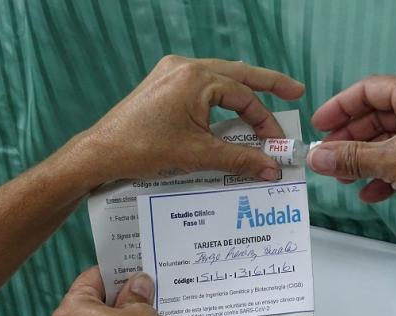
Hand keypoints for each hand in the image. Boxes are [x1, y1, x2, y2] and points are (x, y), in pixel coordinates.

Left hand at [72, 55, 304, 188]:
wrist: (101, 153)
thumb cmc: (144, 149)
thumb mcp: (198, 154)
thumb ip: (240, 158)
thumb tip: (272, 169)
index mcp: (196, 78)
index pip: (243, 96)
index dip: (264, 121)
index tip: (276, 142)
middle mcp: (184, 67)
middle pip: (237, 74)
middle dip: (267, 83)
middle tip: (294, 91)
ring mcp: (171, 73)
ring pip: (219, 77)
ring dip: (243, 89)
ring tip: (268, 95)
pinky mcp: (162, 85)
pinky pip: (201, 85)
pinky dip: (221, 96)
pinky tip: (231, 106)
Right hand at [307, 76, 395, 240]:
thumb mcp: (393, 161)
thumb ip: (351, 158)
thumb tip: (318, 157)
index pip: (369, 91)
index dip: (340, 107)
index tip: (319, 126)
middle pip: (375, 118)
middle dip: (348, 140)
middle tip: (326, 158)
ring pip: (386, 143)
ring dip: (362, 161)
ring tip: (342, 179)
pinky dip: (381, 176)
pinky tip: (369, 193)